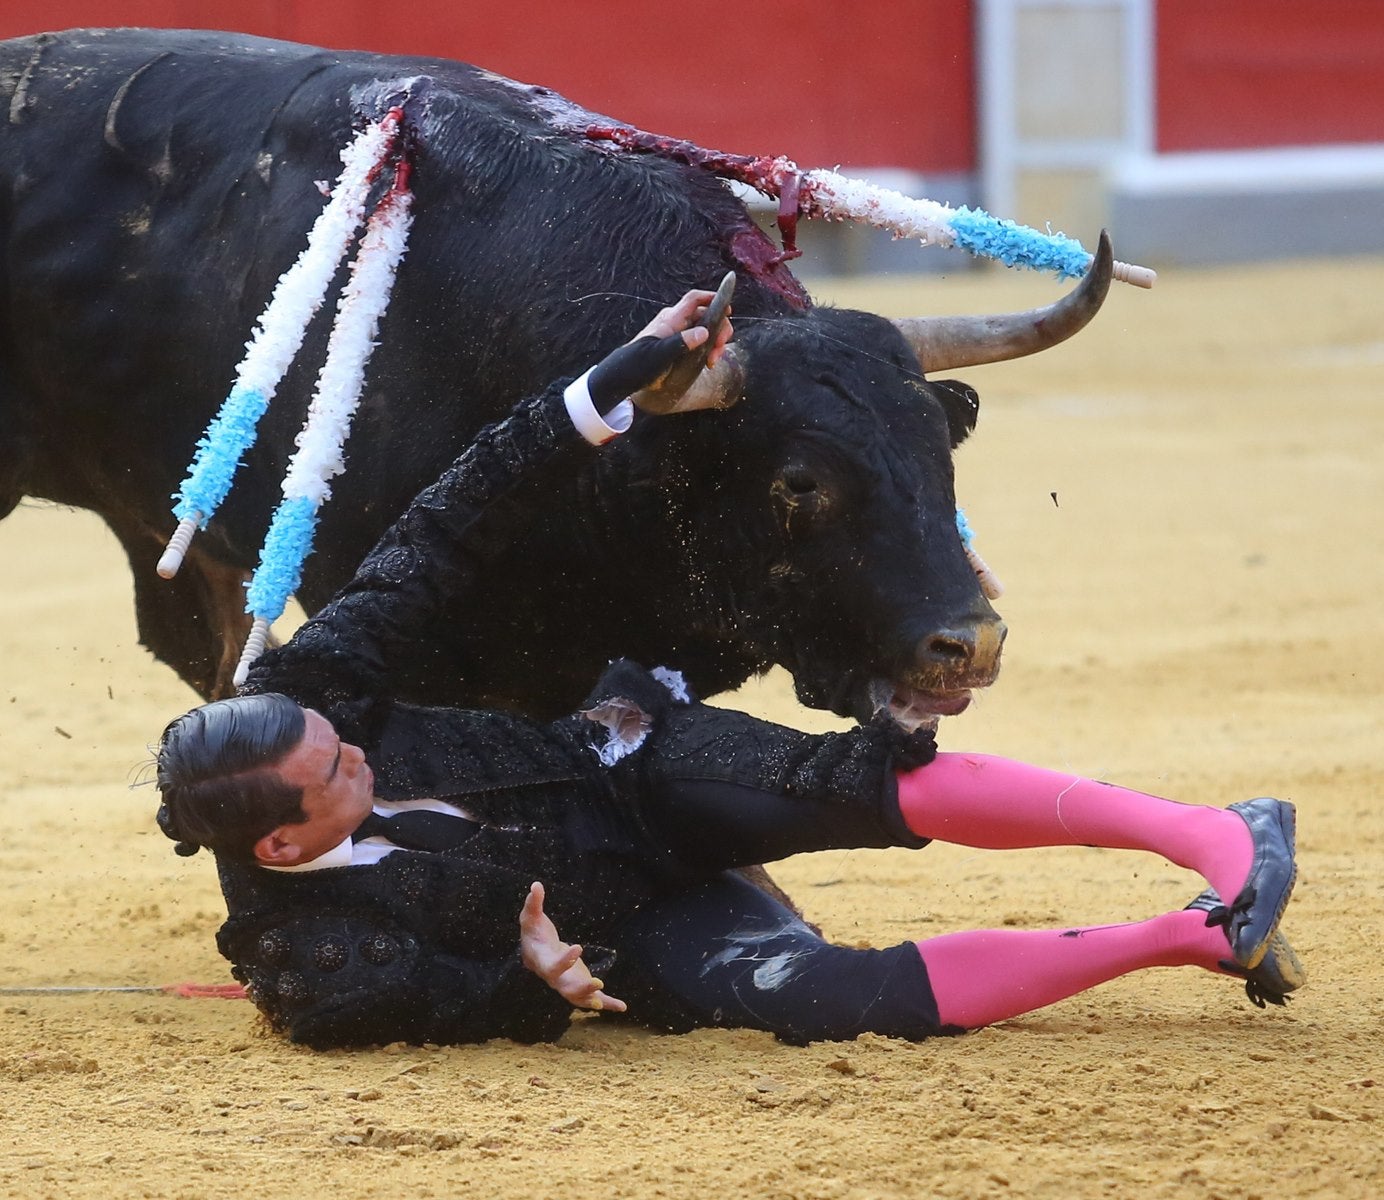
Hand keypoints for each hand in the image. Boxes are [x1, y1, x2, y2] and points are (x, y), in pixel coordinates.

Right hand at [519, 882, 626, 1012]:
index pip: (552, 966)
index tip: (578, 947)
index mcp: (543, 962)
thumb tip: (536, 885)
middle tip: (598, 983)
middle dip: (582, 989)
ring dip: (592, 999)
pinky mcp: (578, 984)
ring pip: (577, 998)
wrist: (535, 952)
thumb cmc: (533, 933)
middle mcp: (554, 978)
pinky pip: (592, 998)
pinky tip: (622, 1007)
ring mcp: (567, 983)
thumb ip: (533, 903)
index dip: (564, 960)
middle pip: (566, 989)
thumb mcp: (530, 917)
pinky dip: (607, 1003)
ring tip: (606, 1001)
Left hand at [631, 287, 733, 366]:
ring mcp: (678, 333)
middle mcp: (676, 322)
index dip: (712, 298)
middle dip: (719, 329)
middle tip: (720, 349)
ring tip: (713, 361)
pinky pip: (699, 340)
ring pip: (705, 328)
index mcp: (671, 319)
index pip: (694, 299)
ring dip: (715, 342)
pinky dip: (708, 349)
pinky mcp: (678, 345)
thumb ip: (680, 343)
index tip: (727, 309)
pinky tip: (708, 363)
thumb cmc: (638, 364)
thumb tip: (704, 331)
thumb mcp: (659, 355)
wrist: (624, 376)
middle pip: (706, 314)